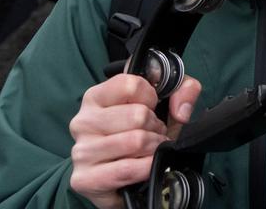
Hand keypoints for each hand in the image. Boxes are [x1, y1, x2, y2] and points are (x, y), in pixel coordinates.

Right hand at [67, 70, 201, 208]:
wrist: (123, 180)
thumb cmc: (141, 134)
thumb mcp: (165, 104)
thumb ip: (183, 89)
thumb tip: (181, 111)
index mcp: (95, 97)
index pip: (130, 85)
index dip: (151, 97)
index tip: (152, 108)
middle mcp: (82, 122)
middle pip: (137, 115)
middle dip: (156, 127)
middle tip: (154, 135)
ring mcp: (81, 151)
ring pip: (135, 141)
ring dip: (153, 147)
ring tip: (149, 149)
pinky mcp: (84, 178)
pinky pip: (127, 169)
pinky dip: (146, 168)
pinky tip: (145, 166)